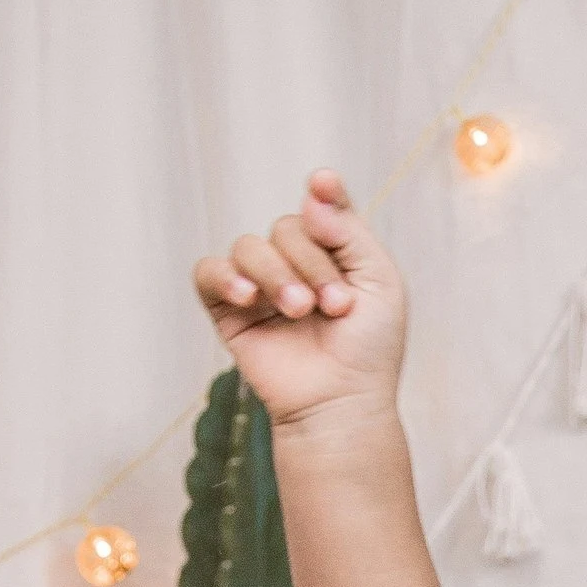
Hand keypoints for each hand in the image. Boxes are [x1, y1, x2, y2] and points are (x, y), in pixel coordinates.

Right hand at [192, 170, 405, 431]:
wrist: (341, 401)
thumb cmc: (369, 349)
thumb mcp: (378, 281)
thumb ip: (350, 230)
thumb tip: (315, 186)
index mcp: (331, 254)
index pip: (319, 209)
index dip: (320, 198)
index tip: (320, 185)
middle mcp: (294, 264)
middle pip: (285, 228)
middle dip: (311, 263)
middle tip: (335, 306)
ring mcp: (260, 287)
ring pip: (249, 247)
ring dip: (276, 275)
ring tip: (300, 311)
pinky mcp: (229, 312)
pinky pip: (208, 272)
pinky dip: (224, 276)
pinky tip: (248, 296)